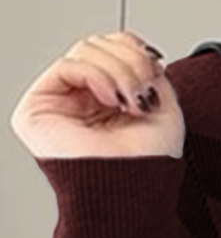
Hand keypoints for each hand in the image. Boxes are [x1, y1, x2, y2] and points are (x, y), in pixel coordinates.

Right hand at [9, 30, 184, 158]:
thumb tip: (139, 50)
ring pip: (85, 49)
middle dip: (130, 62)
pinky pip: (67, 66)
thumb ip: (151, 72)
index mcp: (109, 99)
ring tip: (130, 103)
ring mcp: (60, 102)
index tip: (154, 69)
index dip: (134, 49)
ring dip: (118, 71)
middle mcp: (83, 99)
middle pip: (100, 44)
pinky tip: (111, 101)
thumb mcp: (165, 108)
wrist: (137, 192)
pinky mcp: (38, 109)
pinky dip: (96, 76)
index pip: (113, 48)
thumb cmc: (151, 165)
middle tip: (142, 93)